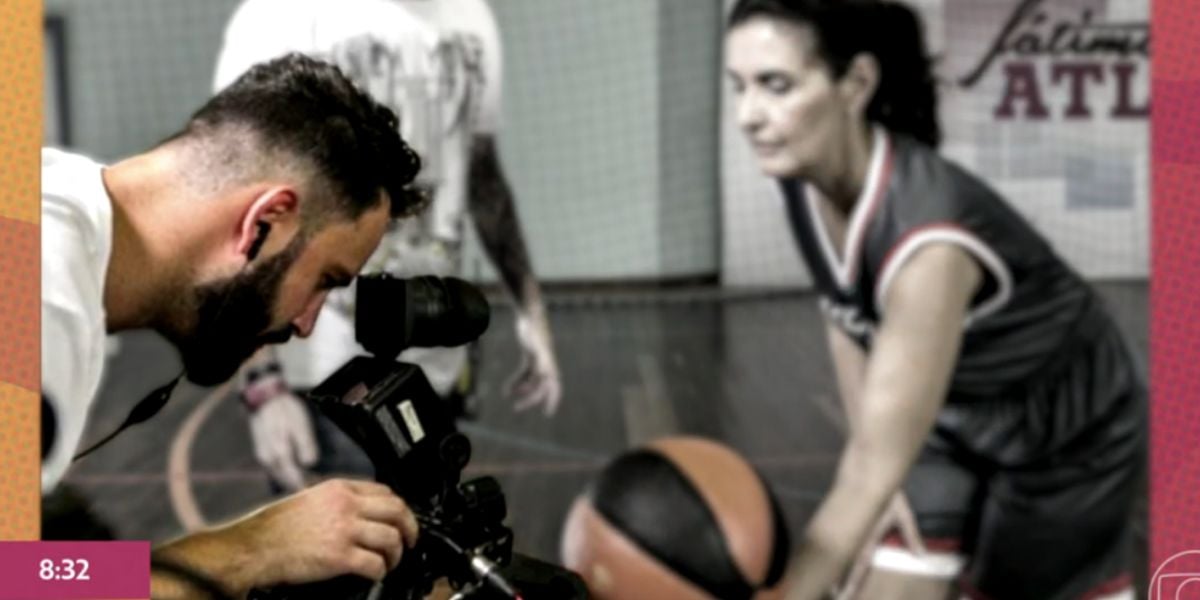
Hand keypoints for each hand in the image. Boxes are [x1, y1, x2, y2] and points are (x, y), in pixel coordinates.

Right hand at [152, 479, 419, 597]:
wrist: (254, 548)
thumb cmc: (274, 528)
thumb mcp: (309, 499)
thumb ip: (335, 501)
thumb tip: (357, 511)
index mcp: (339, 489)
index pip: (385, 492)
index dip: (398, 508)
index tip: (400, 519)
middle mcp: (346, 506)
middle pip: (396, 511)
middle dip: (410, 528)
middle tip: (410, 540)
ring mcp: (344, 530)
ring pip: (391, 538)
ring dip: (397, 553)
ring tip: (391, 561)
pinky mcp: (339, 556)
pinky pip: (375, 563)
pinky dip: (381, 571)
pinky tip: (375, 574)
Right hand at [243, 375, 317, 491]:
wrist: (265, 398)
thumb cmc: (286, 410)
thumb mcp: (301, 425)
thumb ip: (305, 446)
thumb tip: (309, 464)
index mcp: (280, 453)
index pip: (292, 477)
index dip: (303, 485)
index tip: (313, 493)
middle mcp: (268, 458)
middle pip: (283, 480)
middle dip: (295, 486)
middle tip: (309, 492)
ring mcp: (262, 456)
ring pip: (276, 476)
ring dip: (287, 482)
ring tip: (302, 485)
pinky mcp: (260, 451)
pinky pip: (271, 469)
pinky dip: (281, 474)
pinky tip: (290, 473)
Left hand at [506, 312, 561, 415]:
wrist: (529, 311)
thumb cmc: (534, 325)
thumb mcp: (536, 343)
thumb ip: (541, 356)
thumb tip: (545, 374)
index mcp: (549, 362)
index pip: (555, 385)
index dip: (553, 399)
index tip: (547, 413)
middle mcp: (546, 362)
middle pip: (540, 386)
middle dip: (531, 398)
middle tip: (517, 408)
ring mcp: (538, 359)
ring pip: (531, 381)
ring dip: (522, 390)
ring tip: (508, 395)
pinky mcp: (529, 355)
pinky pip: (524, 372)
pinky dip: (516, 381)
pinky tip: (506, 388)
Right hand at [833, 493, 924, 599]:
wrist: (874, 475)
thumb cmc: (890, 497)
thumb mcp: (903, 515)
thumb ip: (911, 535)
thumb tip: (921, 555)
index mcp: (869, 537)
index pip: (859, 564)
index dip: (852, 580)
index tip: (843, 593)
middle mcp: (856, 537)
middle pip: (845, 563)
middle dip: (839, 579)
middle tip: (833, 594)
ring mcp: (851, 530)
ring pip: (841, 555)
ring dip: (835, 570)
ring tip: (829, 586)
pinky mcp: (848, 524)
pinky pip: (840, 544)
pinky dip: (835, 556)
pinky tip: (831, 563)